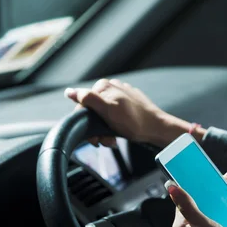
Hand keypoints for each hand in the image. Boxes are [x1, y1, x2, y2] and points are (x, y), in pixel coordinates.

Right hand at [64, 78, 199, 147]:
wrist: (157, 128)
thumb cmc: (134, 121)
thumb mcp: (108, 109)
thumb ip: (88, 99)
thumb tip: (69, 92)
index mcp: (103, 86)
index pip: (83, 104)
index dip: (84, 121)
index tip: (93, 136)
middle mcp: (111, 87)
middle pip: (92, 110)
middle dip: (95, 128)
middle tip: (103, 140)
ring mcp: (120, 96)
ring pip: (101, 115)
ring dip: (103, 130)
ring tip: (112, 139)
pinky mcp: (127, 105)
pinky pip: (113, 116)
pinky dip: (112, 127)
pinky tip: (118, 134)